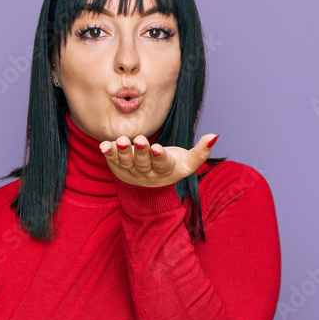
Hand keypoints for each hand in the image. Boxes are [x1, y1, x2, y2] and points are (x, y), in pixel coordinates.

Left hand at [99, 133, 219, 187]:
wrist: (149, 184)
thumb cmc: (171, 167)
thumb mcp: (187, 162)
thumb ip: (201, 151)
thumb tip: (214, 135)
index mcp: (164, 171)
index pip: (162, 164)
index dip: (159, 157)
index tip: (157, 148)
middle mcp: (146, 173)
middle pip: (143, 162)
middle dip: (141, 151)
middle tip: (139, 140)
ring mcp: (131, 171)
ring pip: (126, 162)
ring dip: (122, 152)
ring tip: (121, 141)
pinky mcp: (118, 167)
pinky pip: (112, 160)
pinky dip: (108, 153)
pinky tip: (104, 145)